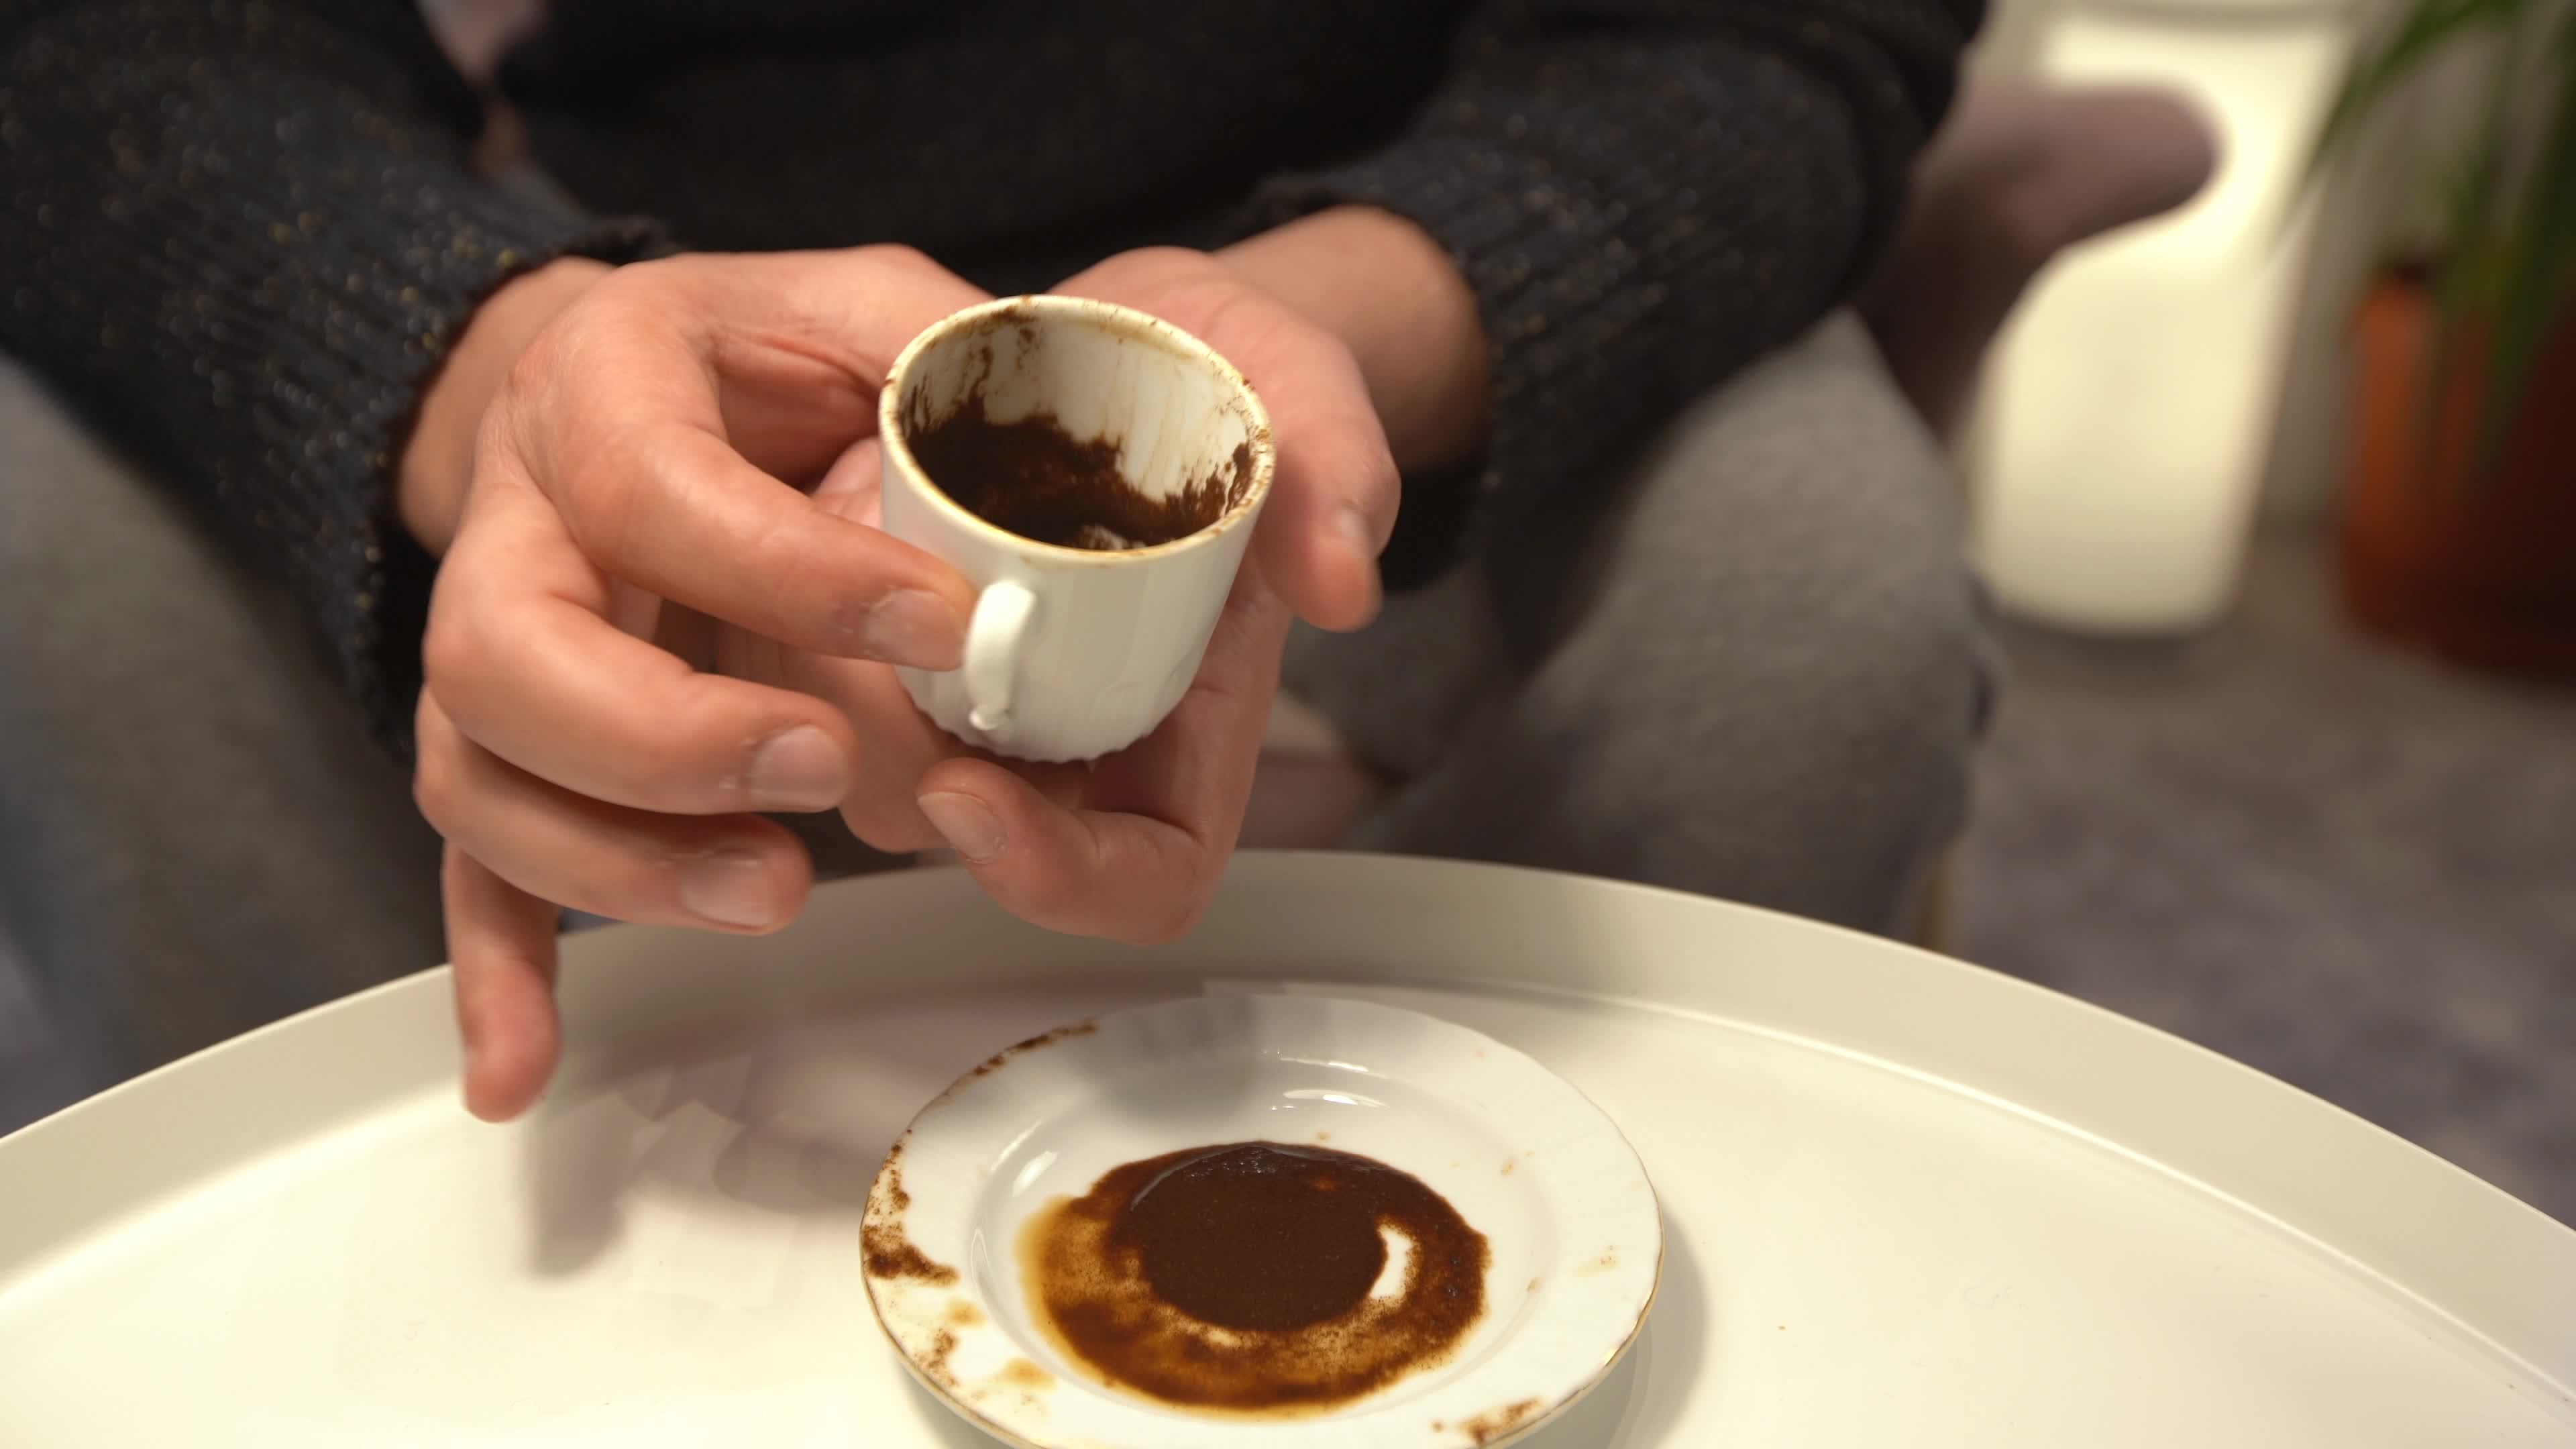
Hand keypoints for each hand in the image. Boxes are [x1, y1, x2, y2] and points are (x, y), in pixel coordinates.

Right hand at [407, 246, 990, 1120]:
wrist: (641, 374)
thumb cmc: (780, 351)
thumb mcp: (878, 304)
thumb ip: (955, 355)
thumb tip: (1073, 426)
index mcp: (608, 376)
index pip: (656, 484)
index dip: (793, 568)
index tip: (945, 620)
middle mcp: (516, 513)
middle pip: (511, 652)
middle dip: (668, 735)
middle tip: (822, 767)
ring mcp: (494, 638)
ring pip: (484, 773)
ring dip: (617, 858)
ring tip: (778, 887)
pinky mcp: (509, 741)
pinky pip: (474, 866)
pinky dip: (497, 970)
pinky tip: (521, 1068)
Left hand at [788, 246, 1401, 938]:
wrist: (1131, 333)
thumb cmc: (1228, 386)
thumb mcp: (1304, 397)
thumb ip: (1339, 474)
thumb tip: (1343, 582)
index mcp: (1188, 737)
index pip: (1137, 883)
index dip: (1053, 875)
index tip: (965, 791)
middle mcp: (1073, 748)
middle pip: (970, 838)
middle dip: (897, 766)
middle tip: (847, 650)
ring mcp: (974, 704)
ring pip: (869, 772)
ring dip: (828, 693)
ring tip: (822, 560)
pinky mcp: (891, 645)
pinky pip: (809, 681)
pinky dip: (787, 626)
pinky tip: (794, 525)